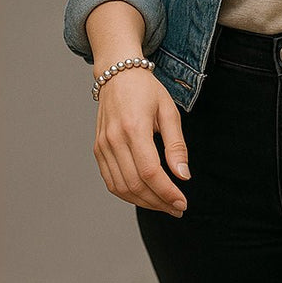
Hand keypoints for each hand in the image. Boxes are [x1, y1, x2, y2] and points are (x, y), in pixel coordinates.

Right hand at [92, 67, 189, 214]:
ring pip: (121, 188)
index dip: (167, 192)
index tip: (182, 203)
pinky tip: (145, 196)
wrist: (118, 74)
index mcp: (134, 128)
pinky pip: (111, 181)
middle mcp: (115, 139)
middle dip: (159, 202)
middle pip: (136, 184)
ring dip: (144, 202)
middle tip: (177, 208)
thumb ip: (176, 145)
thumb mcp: (169, 111)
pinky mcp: (98, 150)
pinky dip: (128, 194)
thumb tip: (183, 176)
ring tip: (164, 205)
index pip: (150, 172)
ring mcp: (103, 146)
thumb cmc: (147, 90)